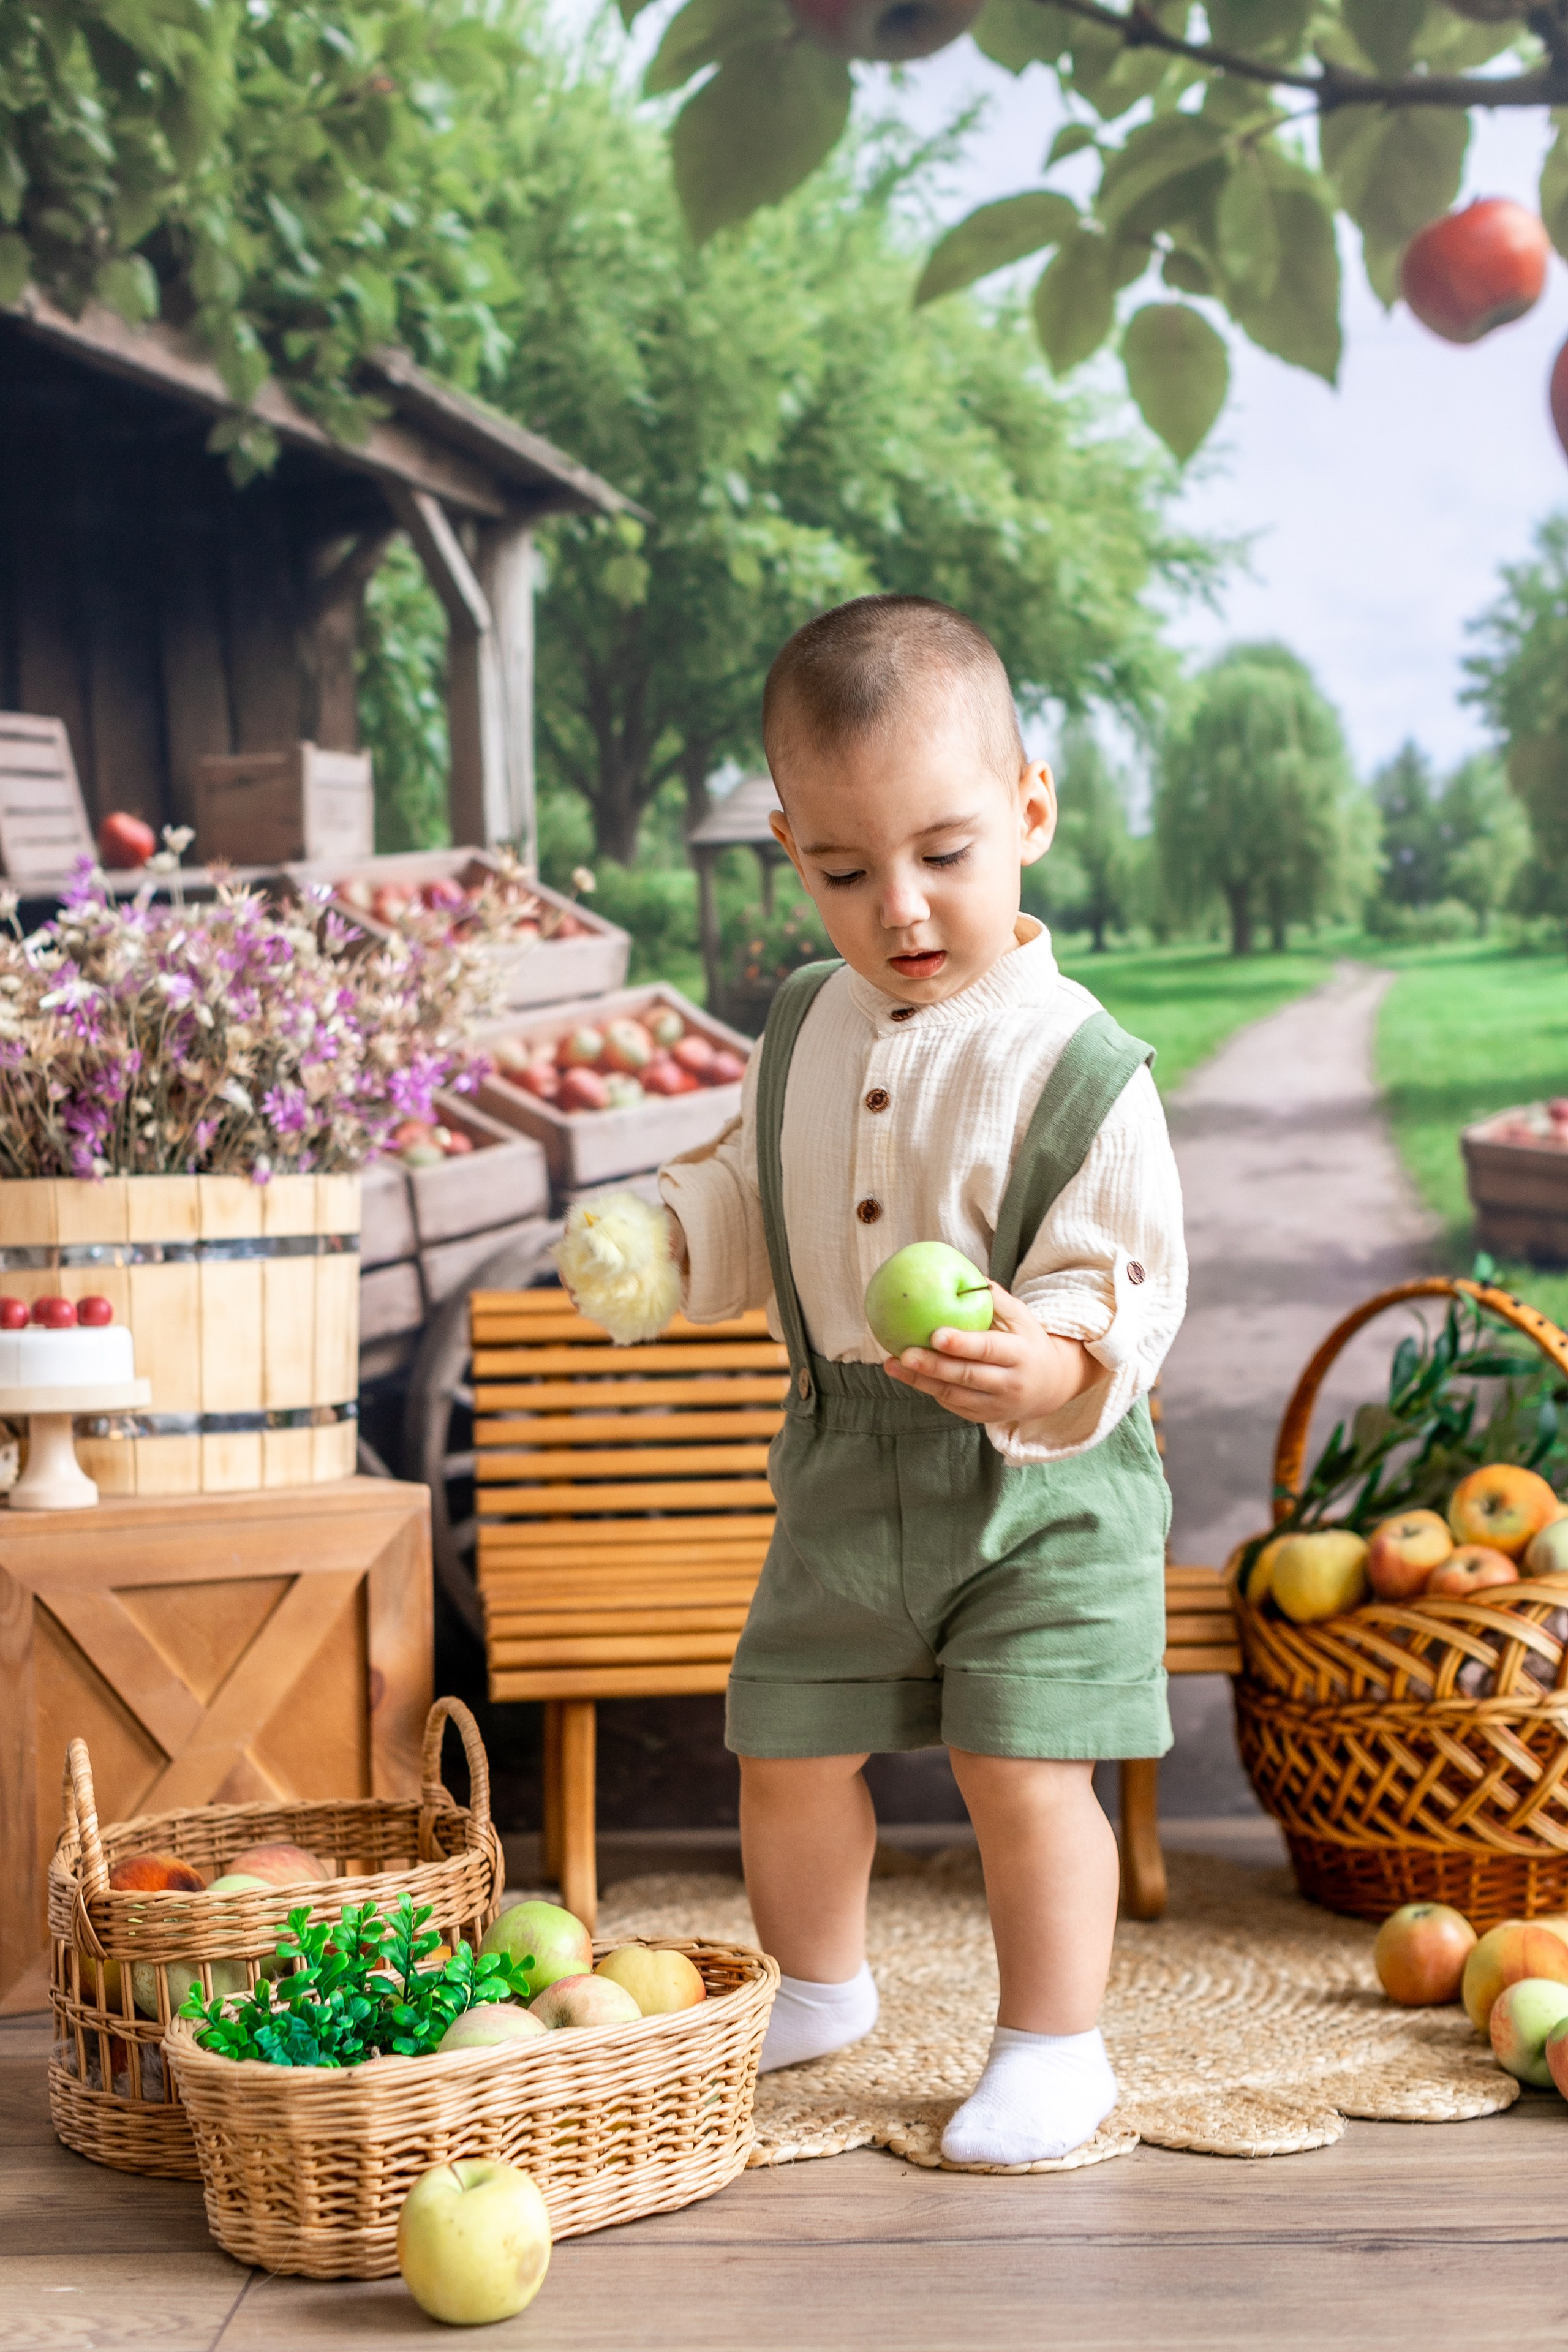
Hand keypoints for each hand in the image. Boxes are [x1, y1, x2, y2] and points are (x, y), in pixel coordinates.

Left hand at [882, 1283, 1097, 1425]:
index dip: (962, 1344)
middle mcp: (1010, 1384)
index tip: (935, 1335)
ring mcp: (995, 1405)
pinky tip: (908, 1375)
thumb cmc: (1028, 1342)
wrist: (1050, 1386)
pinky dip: (929, 1389)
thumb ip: (997, 1300)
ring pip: (953, 1395)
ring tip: (892, 1365)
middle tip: (904, 1354)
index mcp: (1020, 1355)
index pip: (988, 1350)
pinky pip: (951, 1403)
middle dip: (933, 1366)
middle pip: (967, 1376)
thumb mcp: (1022, 1318)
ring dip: (920, 1381)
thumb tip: (968, 1276)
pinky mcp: (982, 1417)